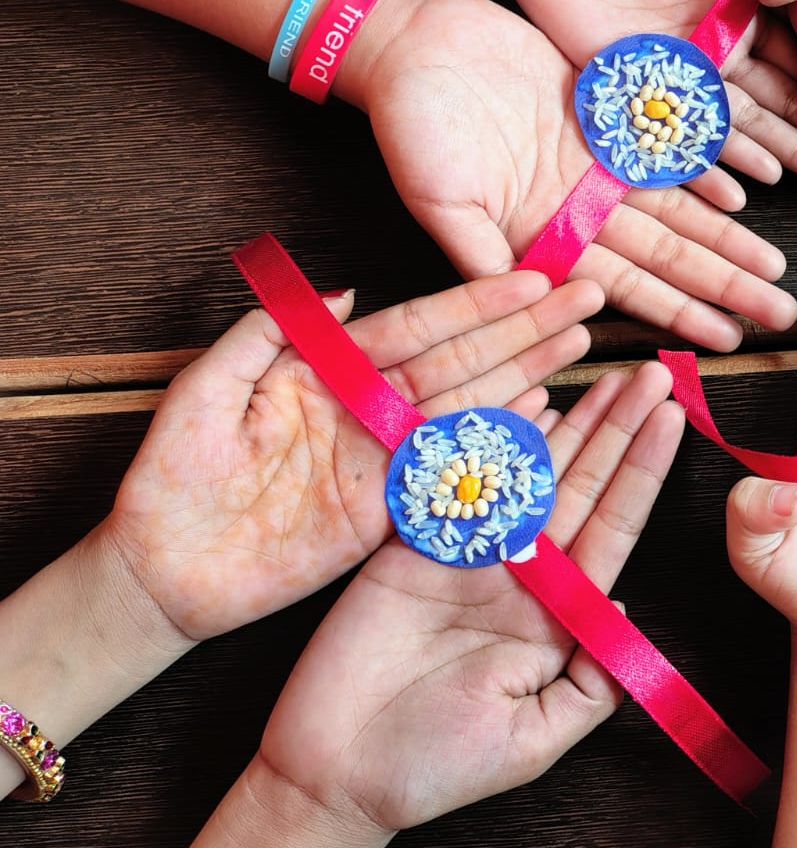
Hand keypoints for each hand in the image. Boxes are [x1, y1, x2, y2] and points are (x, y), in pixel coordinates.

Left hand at [102, 269, 601, 642]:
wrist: (160, 569)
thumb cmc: (171, 476)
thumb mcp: (205, 386)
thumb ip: (268, 332)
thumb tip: (346, 286)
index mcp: (326, 368)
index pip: (414, 325)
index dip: (473, 302)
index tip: (529, 278)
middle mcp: (367, 406)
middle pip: (458, 358)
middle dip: (523, 326)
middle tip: (583, 296)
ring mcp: (382, 457)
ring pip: (468, 406)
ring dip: (526, 372)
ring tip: (578, 342)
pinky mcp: (388, 510)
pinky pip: (452, 469)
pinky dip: (499, 441)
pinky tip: (541, 410)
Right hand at [247, 365, 681, 837]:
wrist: (336, 776)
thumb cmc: (436, 768)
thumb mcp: (533, 740)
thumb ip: (590, 686)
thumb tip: (629, 612)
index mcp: (557, 613)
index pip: (612, 527)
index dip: (642, 472)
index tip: (674, 418)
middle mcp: (520, 573)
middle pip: (579, 485)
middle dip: (617, 428)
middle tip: (651, 373)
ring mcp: (466, 553)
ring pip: (525, 473)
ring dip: (564, 422)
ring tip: (602, 372)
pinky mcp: (409, 545)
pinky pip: (450, 479)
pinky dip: (478, 438)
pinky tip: (514, 399)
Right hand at [345, 0, 796, 350]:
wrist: (412, 42)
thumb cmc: (411, 126)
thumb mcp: (440, 202)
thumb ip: (483, 258)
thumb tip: (530, 305)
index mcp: (542, 237)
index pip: (625, 286)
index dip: (677, 313)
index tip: (726, 338)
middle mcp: (579, 207)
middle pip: (667, 253)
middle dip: (724, 284)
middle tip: (778, 312)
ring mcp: (595, 163)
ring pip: (677, 208)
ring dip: (727, 239)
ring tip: (774, 268)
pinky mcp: (602, 114)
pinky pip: (664, 149)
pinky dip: (702, 170)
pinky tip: (743, 195)